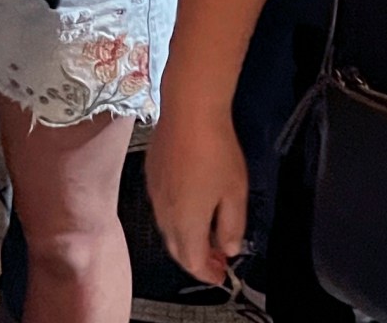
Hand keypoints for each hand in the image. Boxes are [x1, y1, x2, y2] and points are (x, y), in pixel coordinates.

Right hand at [147, 108, 249, 286]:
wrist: (189, 111)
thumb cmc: (217, 152)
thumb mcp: (235, 193)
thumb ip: (232, 226)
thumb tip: (229, 249)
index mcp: (186, 223)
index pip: (193, 262)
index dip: (209, 273)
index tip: (223, 274)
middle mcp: (165, 215)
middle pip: (177, 250)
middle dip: (197, 259)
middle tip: (218, 258)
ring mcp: (155, 195)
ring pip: (168, 230)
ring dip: (186, 239)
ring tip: (207, 233)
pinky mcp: (151, 176)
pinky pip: (163, 209)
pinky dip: (177, 218)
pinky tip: (192, 205)